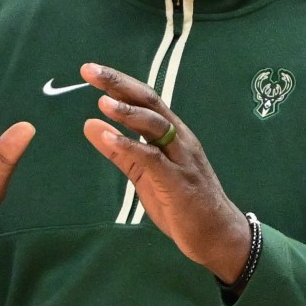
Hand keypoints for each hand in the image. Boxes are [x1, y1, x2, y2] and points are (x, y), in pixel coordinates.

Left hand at [79, 63, 249, 283]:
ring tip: (101, 102)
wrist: (217, 236)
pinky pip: (153, 158)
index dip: (118, 83)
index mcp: (171, 134)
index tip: (90, 70)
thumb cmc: (181, 204)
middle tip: (90, 70)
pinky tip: (109, 138)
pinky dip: (130, 146)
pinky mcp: (178, 181)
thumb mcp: (144, 174)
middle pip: (149, 101)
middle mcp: (179, 138)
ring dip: (127, 112)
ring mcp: (181, 158)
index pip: (144, 99)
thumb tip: (89, 124)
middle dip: (119, 84)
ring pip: (155, 125)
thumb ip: (120, 150)